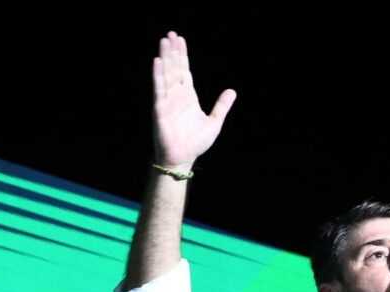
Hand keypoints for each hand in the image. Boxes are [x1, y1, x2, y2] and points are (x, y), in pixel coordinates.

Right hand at [151, 31, 235, 167]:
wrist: (183, 158)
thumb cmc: (196, 143)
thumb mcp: (214, 122)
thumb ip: (221, 106)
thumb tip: (232, 91)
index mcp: (188, 97)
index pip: (184, 71)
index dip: (183, 55)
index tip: (180, 40)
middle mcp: (177, 96)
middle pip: (175, 68)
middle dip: (173, 51)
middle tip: (171, 34)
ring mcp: (168, 101)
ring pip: (167, 74)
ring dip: (165, 58)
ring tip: (164, 41)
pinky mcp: (160, 109)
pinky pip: (159, 90)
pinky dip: (158, 76)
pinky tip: (158, 62)